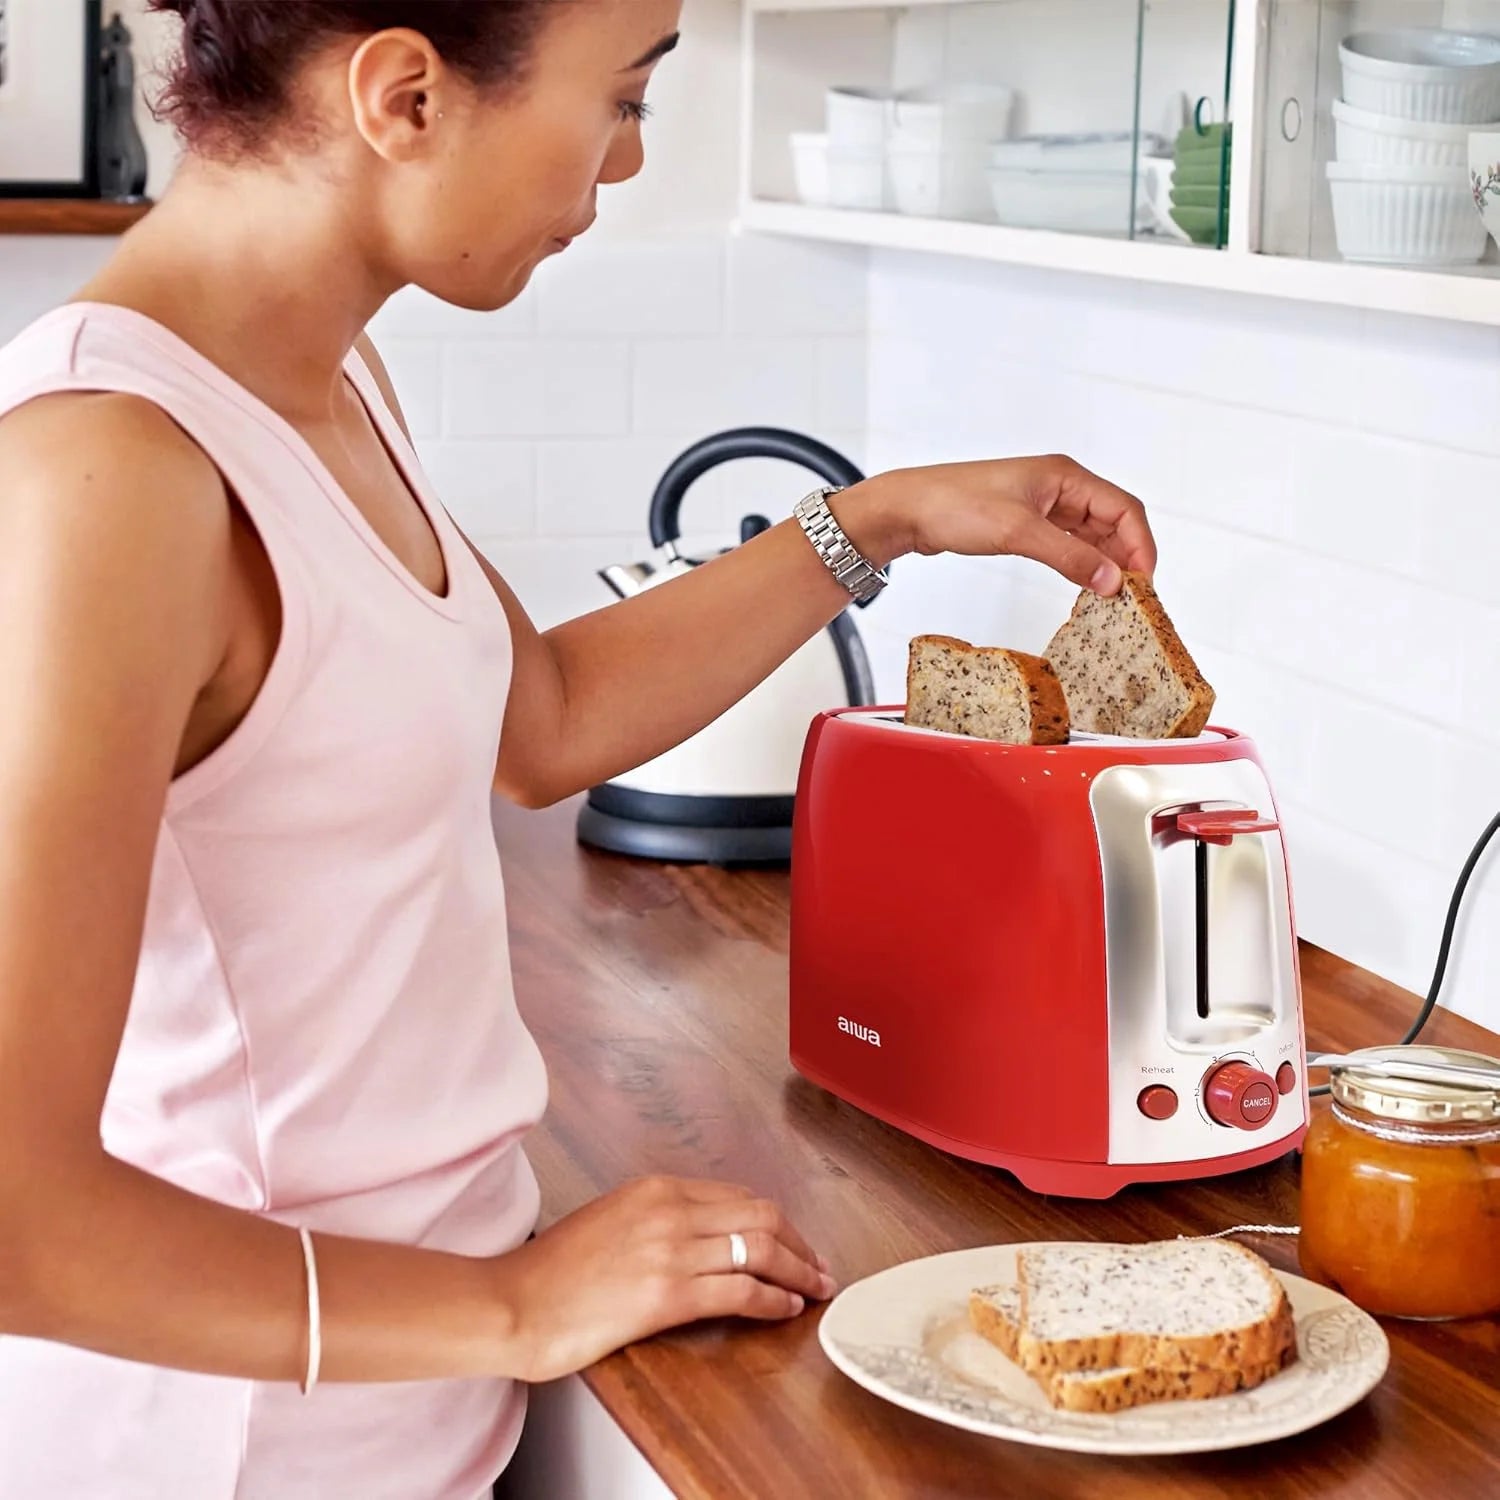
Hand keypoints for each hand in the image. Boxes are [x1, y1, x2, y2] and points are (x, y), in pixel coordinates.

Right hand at [494, 1176, 833, 1382]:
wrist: (514, 1303)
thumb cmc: (552, 1271)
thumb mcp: (609, 1219)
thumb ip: (655, 1219)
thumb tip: (697, 1236)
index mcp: (654, 1188)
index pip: (736, 1196)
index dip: (776, 1220)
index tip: (792, 1240)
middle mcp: (669, 1210)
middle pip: (761, 1214)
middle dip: (800, 1242)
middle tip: (818, 1266)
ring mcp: (671, 1249)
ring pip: (761, 1247)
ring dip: (799, 1271)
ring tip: (815, 1289)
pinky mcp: (668, 1294)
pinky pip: (742, 1290)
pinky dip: (774, 1299)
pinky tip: (785, 1309)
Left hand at [841, 455, 1155, 595]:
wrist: (908, 508)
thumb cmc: (955, 506)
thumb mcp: (1018, 533)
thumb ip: (1068, 556)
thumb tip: (1110, 580)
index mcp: (1065, 476)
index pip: (1124, 509)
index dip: (1140, 546)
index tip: (1142, 583)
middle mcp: (1060, 486)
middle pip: (1113, 521)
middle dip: (1126, 556)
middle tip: (1131, 596)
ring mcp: (1043, 504)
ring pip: (1091, 533)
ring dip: (1104, 561)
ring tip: (1112, 596)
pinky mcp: (1026, 522)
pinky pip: (1068, 541)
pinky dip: (1081, 561)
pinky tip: (1084, 584)